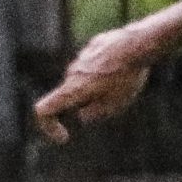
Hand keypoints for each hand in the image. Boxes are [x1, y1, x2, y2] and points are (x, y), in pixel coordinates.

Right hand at [33, 30, 152, 142]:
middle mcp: (72, 73)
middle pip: (71, 96)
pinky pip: (96, 65)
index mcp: (73, 89)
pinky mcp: (93, 47)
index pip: (44, 109)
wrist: (136, 44)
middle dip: (89, 104)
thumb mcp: (114, 104)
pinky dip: (107, 71)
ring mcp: (81, 58)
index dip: (48, 126)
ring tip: (125, 80)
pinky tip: (126, 66)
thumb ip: (94, 113)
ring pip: (85, 80)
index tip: (64, 137)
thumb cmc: (126, 76)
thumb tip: (82, 116)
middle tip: (116, 98)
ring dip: (100, 86)